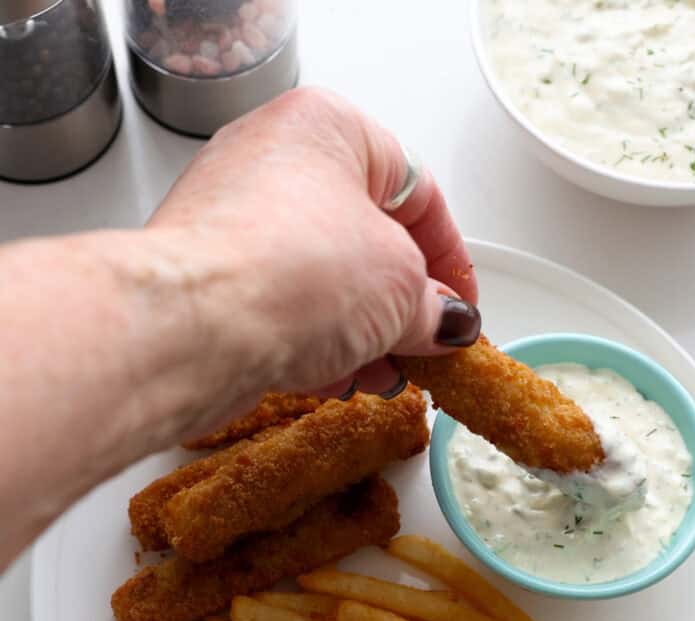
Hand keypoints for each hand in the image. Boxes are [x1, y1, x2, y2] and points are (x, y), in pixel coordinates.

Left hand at [149, 86, 479, 413]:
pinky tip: (335, 380)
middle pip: (364, 238)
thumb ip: (435, 308)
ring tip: (383, 374)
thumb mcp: (402, 289)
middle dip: (401, 305)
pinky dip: (312, 342)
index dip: (451, 257)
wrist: (192, 329)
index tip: (462, 304)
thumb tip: (444, 322)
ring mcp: (232, 219)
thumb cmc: (288, 274)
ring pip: (321, 279)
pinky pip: (279, 306)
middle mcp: (272, 161)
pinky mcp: (208, 276)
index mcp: (327, 128)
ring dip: (361, 333)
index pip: (417, 191)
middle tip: (424, 344)